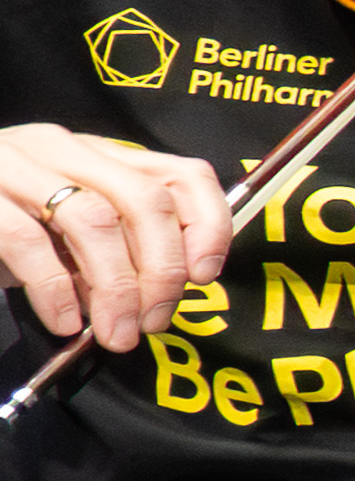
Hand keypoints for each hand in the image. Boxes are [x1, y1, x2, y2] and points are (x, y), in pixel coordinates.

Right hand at [0, 120, 228, 359]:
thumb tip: (163, 293)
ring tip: (115, 332)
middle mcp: (61, 147)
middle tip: (154, 321)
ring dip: (116, 288)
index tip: (206, 277)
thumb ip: (113, 246)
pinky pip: (28, 241)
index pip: (181, 173)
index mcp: (97, 153)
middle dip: (162, 271)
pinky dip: (55, 289)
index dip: (208, 226)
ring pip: (94, 221)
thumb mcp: (64, 231)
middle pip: (145, 201)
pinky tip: (63, 320)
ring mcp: (14, 163)